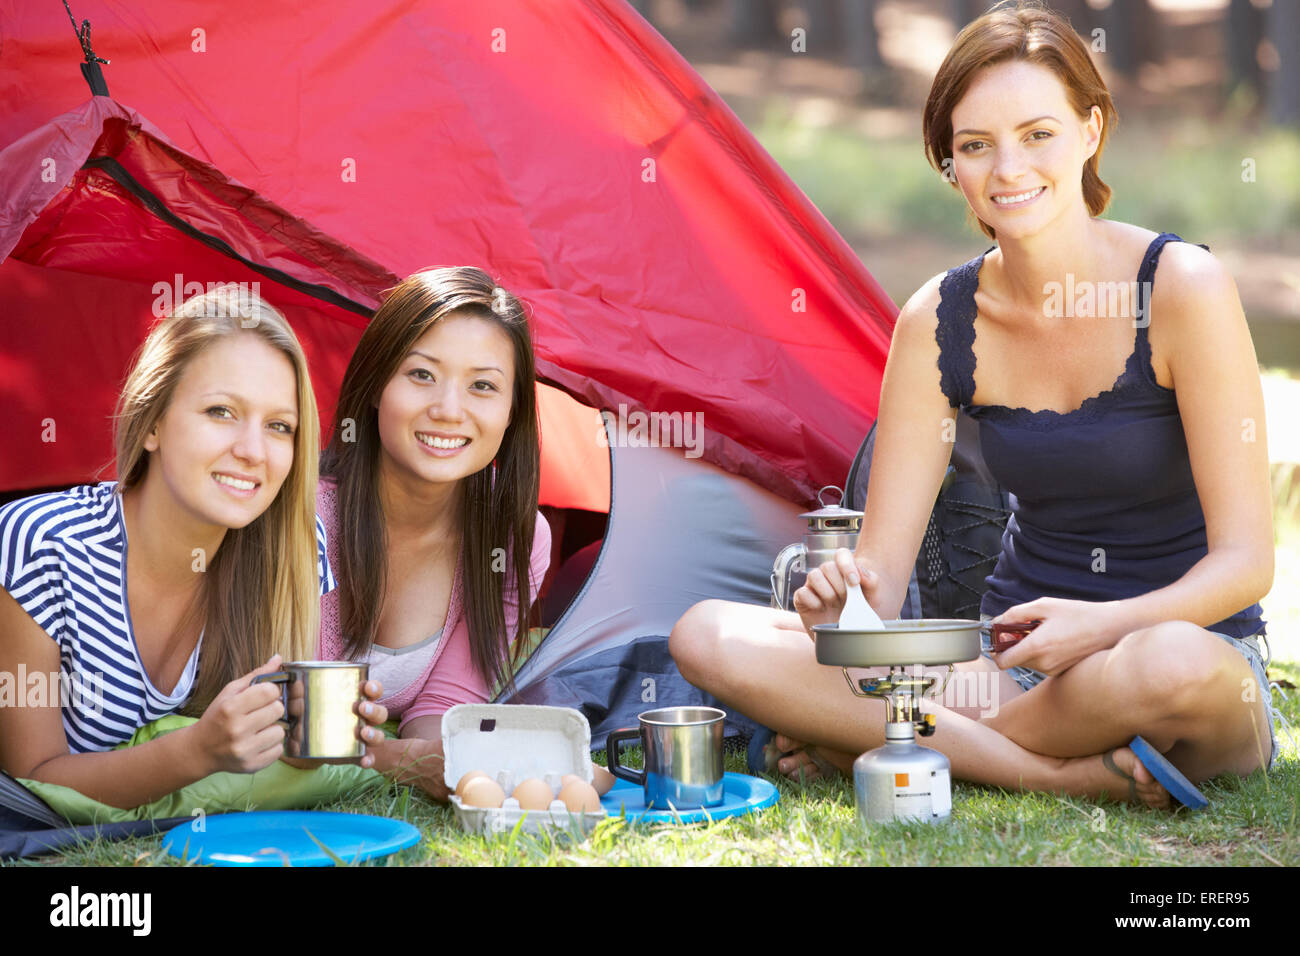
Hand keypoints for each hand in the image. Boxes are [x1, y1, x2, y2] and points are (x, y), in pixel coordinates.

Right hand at [191, 655, 287, 774]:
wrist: (200, 750)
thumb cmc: (217, 717)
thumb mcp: (230, 692)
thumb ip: (256, 676)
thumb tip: (278, 659)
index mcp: (230, 708)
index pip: (270, 691)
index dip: (271, 691)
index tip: (265, 695)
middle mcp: (237, 730)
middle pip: (278, 710)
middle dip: (273, 709)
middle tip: (261, 712)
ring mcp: (244, 750)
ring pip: (280, 731)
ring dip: (273, 728)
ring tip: (259, 728)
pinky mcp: (251, 765)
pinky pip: (278, 750)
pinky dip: (272, 745)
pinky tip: (258, 742)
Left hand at [279, 677, 388, 769]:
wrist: (302, 745)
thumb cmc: (306, 714)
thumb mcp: (298, 697)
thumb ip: (289, 680)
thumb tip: (278, 659)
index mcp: (355, 699)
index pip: (372, 690)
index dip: (374, 687)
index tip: (365, 686)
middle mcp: (363, 717)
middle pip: (379, 712)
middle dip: (374, 709)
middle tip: (361, 708)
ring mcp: (361, 737)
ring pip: (378, 734)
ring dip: (374, 733)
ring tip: (363, 732)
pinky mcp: (354, 754)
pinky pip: (367, 758)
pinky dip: (369, 759)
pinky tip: (364, 760)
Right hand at [792, 548, 882, 636]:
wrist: (848, 632)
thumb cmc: (860, 611)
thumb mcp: (873, 597)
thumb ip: (871, 581)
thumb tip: (861, 573)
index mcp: (843, 569)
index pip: (841, 554)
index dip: (847, 565)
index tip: (854, 582)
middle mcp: (826, 574)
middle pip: (827, 566)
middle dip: (840, 586)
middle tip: (846, 599)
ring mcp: (813, 585)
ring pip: (814, 575)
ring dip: (827, 592)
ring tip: (835, 604)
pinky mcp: (801, 598)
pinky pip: (802, 593)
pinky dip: (814, 602)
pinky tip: (822, 609)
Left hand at [992, 598, 1121, 675]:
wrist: (1110, 628)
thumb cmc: (1078, 614)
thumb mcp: (1044, 606)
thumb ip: (1016, 614)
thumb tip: (997, 622)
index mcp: (1037, 647)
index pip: (1002, 662)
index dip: (996, 649)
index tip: (1001, 636)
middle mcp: (1044, 664)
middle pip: (1014, 660)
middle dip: (1014, 644)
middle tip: (1025, 627)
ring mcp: (1054, 670)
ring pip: (1028, 661)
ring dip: (1029, 648)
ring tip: (1045, 631)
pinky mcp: (1062, 672)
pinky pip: (1042, 664)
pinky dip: (1042, 653)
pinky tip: (1055, 639)